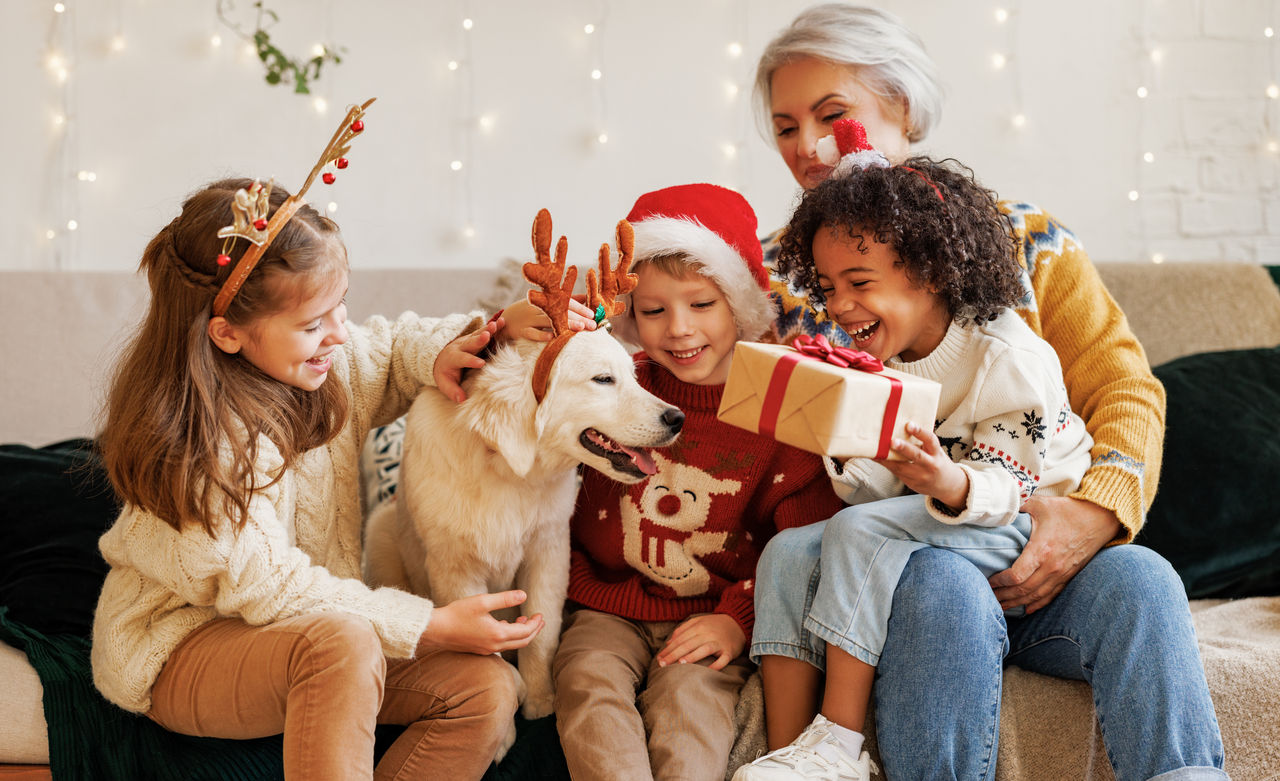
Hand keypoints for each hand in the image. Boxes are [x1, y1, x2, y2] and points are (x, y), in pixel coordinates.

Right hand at [418, 590, 544, 655]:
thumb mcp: (483, 602)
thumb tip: (524, 595)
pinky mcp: (479, 650)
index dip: (536, 623)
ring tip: (526, 621)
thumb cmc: (458, 614)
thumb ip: (505, 599)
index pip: (525, 632)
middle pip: (522, 642)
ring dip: (521, 634)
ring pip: (512, 645)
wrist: (436, 630)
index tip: (541, 614)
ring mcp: (487, 650)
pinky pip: (501, 646)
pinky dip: (509, 637)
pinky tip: (505, 627)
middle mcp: (495, 646)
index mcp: (498, 634)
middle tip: (540, 621)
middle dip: (533, 631)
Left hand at [433, 319, 500, 402]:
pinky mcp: (476, 338)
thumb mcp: (445, 384)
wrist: (442, 357)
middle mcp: (461, 347)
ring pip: (478, 334)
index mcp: (453, 358)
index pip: (462, 359)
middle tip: (487, 335)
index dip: (471, 361)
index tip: (481, 363)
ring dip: (488, 329)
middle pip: (470, 342)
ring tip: (497, 324)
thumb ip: (452, 391)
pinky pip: (485, 331)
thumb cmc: (445, 373)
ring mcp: (469, 341)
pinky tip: (502, 321)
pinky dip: (494, 326)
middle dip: (479, 339)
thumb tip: (461, 399)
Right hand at [499, 297, 597, 342]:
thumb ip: (564, 301)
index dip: (579, 307)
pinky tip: (553, 337)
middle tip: (592, 325)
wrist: (503, 321)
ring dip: (565, 324)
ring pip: (548, 320)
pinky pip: (532, 333)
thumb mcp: (544, 304)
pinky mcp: (521, 331)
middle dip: (578, 318)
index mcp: (543, 299)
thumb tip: (586, 299)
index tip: (592, 314)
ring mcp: (528, 319)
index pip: (563, 301)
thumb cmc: (530, 312)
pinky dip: (542, 335)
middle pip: (559, 311)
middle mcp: (536, 307)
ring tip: (580, 328)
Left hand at [655, 613, 745, 670]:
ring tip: (680, 663)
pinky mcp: (729, 651)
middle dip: (674, 654)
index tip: (659, 658)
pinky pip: (722, 659)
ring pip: (704, 649)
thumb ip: (683, 630)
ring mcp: (719, 642)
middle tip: (662, 664)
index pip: (680, 639)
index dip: (669, 649)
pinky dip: (716, 665)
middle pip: (688, 644)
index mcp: (698, 626)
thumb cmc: (714, 625)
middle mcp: (707, 633)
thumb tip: (668, 642)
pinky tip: (708, 671)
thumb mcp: (698, 622)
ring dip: (692, 656)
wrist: (738, 622)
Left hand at [876, 421, 967, 509]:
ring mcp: (921, 476)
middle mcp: (930, 465)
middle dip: (903, 448)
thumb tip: (901, 426)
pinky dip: (886, 464)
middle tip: (892, 441)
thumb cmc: (937, 462)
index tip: (909, 424)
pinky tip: (876, 458)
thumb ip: (922, 442)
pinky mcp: (911, 483)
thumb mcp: (935, 451)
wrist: (949, 486)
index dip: (920, 432)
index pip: (930, 440)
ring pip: (902, 467)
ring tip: (876, 450)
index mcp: (936, 453)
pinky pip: (896, 473)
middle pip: (916, 455)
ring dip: (887, 459)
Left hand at [989, 496, 1120, 613]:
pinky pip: (1051, 596)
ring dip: (1017, 603)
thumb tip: (996, 508)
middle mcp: (1052, 566)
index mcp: (1042, 549)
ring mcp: (1062, 574)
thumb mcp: (1040, 504)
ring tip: (1001, 607)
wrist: (1100, 518)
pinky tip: (1026, 609)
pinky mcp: (1069, 576)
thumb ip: (1017, 507)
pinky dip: (1036, 604)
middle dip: (1003, 596)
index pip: (1016, 576)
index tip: (988, 580)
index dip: (1000, 582)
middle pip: (1023, 590)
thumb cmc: (1068, 510)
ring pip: (1035, 596)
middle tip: (987, 597)